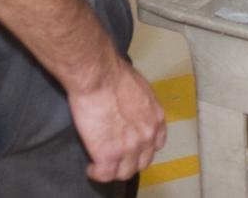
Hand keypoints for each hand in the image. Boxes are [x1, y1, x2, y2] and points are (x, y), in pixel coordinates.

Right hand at [68, 48, 165, 181]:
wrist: (98, 75)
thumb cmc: (114, 73)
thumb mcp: (139, 87)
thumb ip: (140, 104)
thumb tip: (131, 108)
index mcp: (156, 118)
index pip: (156, 144)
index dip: (143, 148)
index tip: (132, 147)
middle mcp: (147, 135)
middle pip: (142, 162)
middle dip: (130, 161)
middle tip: (116, 158)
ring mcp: (129, 147)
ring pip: (125, 173)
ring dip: (113, 170)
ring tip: (101, 165)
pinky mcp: (108, 154)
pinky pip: (104, 174)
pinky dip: (97, 174)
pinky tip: (91, 168)